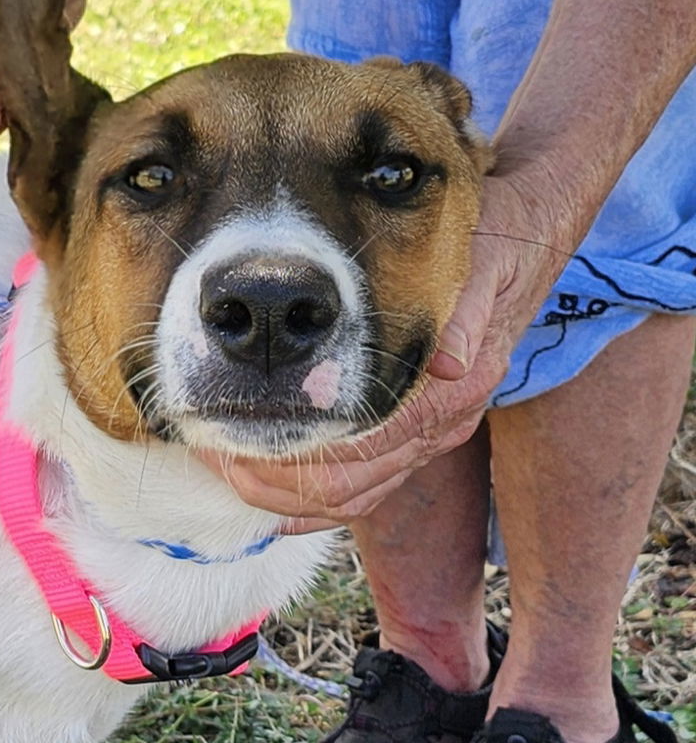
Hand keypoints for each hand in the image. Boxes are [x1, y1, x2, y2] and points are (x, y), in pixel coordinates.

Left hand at [206, 167, 569, 527]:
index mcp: (453, 389)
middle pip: (350, 486)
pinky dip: (307, 501)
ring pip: (350, 498)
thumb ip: (464, 314)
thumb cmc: (493, 241)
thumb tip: (449, 364)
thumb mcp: (483, 260)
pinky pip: (360, 493)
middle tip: (215, 457)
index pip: (367, 445)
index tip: (234, 434)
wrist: (527, 241)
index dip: (297, 448)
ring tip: (225, 468)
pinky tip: (261, 490)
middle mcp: (443, 424)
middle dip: (276, 481)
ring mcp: (429, 438)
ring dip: (283, 496)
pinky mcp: (413, 440)